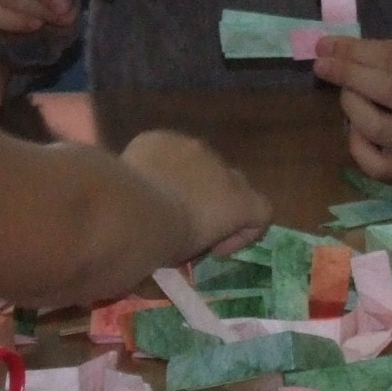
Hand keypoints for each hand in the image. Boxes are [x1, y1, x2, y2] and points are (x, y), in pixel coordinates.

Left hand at [118, 129, 269, 257]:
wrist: (129, 212)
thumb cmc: (165, 242)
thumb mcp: (189, 252)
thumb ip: (200, 240)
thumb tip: (189, 236)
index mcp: (239, 202)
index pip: (262, 211)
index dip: (245, 231)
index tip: (217, 248)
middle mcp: (222, 169)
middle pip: (230, 183)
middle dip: (215, 200)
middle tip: (187, 222)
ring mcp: (192, 147)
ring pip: (197, 162)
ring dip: (187, 178)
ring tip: (158, 199)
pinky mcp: (162, 137)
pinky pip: (166, 150)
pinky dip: (159, 164)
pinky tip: (139, 181)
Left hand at [311, 35, 391, 178]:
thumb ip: (371, 51)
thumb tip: (325, 48)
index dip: (354, 52)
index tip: (325, 46)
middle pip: (386, 91)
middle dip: (348, 75)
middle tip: (322, 66)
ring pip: (376, 127)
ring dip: (351, 106)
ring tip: (348, 95)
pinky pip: (375, 164)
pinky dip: (356, 145)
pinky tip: (356, 130)